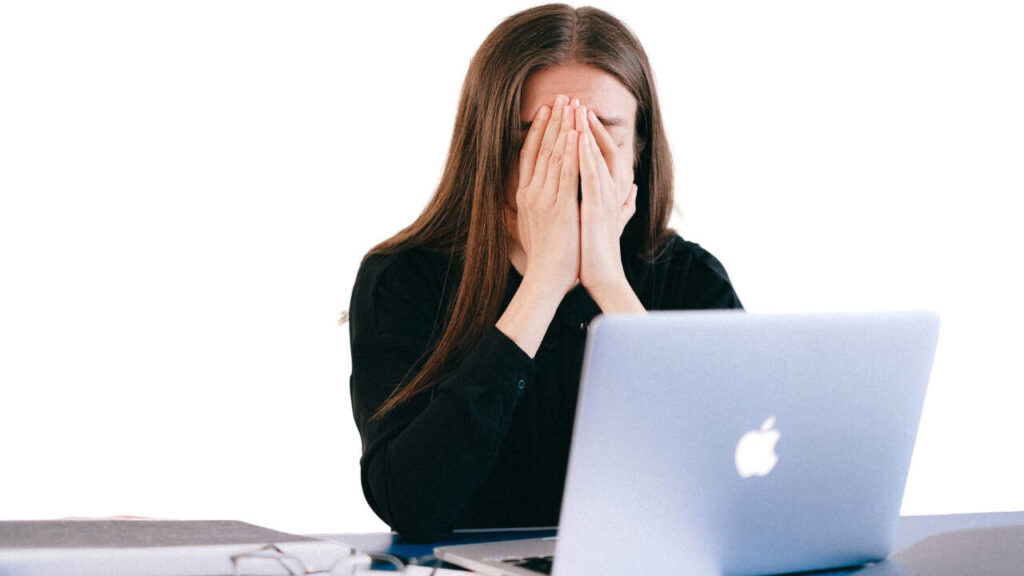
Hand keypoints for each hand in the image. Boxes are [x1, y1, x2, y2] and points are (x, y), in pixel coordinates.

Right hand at [509, 94, 580, 297]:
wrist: (546, 279)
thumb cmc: (543, 258)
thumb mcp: (528, 229)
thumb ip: (525, 212)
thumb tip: (514, 206)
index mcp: (525, 196)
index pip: (530, 155)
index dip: (538, 130)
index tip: (547, 110)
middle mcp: (532, 193)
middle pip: (542, 149)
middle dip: (554, 121)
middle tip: (563, 96)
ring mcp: (545, 200)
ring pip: (555, 156)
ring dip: (564, 128)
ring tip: (572, 105)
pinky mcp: (561, 208)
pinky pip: (567, 175)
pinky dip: (572, 153)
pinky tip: (577, 134)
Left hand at [576, 104, 637, 295]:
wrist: (602, 277)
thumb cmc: (598, 252)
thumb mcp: (608, 222)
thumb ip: (622, 205)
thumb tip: (634, 192)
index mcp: (607, 192)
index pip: (599, 154)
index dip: (589, 133)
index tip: (575, 115)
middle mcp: (609, 191)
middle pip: (598, 149)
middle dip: (585, 124)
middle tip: (574, 100)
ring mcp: (604, 198)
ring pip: (595, 157)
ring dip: (586, 132)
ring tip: (576, 109)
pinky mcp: (596, 208)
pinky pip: (590, 176)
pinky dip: (584, 156)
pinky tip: (576, 138)